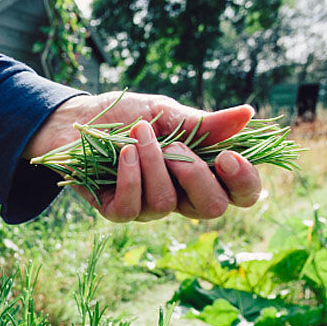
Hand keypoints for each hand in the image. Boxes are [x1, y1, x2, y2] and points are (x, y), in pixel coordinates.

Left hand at [24, 91, 261, 222]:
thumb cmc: (128, 117)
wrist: (78, 119)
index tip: (228, 157)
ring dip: (154, 163)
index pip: (240, 195)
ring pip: (167, 204)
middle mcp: (181, 196)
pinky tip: (124, 153)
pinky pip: (133, 207)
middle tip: (176, 146)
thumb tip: (248, 114)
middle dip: (196, 176)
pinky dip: (130, 177)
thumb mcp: (168, 113)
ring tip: (139, 133)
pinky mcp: (118, 212)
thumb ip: (205, 123)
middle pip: (211, 209)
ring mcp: (149, 208)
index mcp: (203, 173)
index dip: (244, 183)